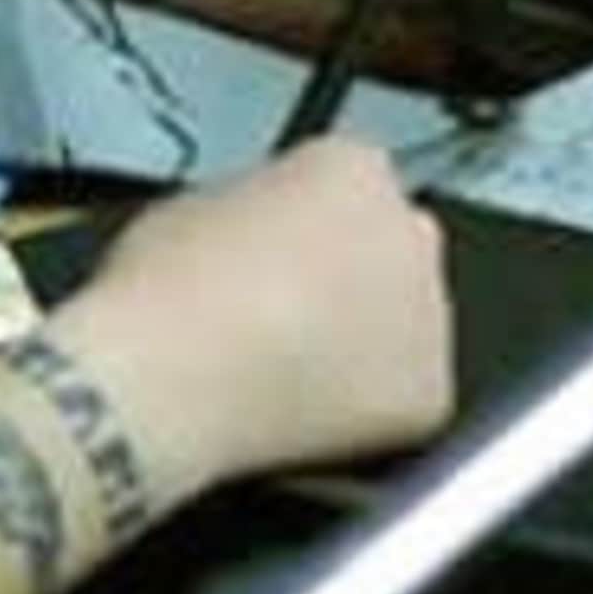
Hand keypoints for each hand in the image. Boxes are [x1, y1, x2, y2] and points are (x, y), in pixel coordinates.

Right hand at [58, 135, 454, 504]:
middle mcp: (410, 228)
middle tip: (290, 327)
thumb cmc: (163, 294)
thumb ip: (254, 208)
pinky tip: (310, 425)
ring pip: (405, 330)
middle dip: (352, 286)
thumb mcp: (196, 207)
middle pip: (391, 254)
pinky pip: (408, 405)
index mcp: (356, 168)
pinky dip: (368, 420)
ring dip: (364, 350)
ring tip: (290, 382)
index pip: (350, 190)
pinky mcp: (428, 392)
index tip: (283, 266)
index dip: (309, 234)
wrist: (166, 378)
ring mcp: (429, 310)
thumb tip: (253, 236)